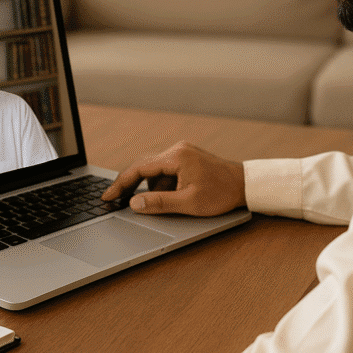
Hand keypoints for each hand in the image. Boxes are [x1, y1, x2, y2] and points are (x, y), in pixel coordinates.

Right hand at [100, 141, 246, 215]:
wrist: (245, 184)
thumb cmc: (221, 193)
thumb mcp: (189, 202)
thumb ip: (159, 203)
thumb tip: (134, 203)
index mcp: (176, 157)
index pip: (139, 169)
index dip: (120, 184)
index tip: (107, 196)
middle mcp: (176, 150)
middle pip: (143, 166)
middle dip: (131, 185)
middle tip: (117, 201)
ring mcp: (182, 152)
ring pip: (154, 171)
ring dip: (152, 187)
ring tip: (168, 202)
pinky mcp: (186, 158)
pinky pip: (165, 171)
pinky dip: (163, 185)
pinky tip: (173, 196)